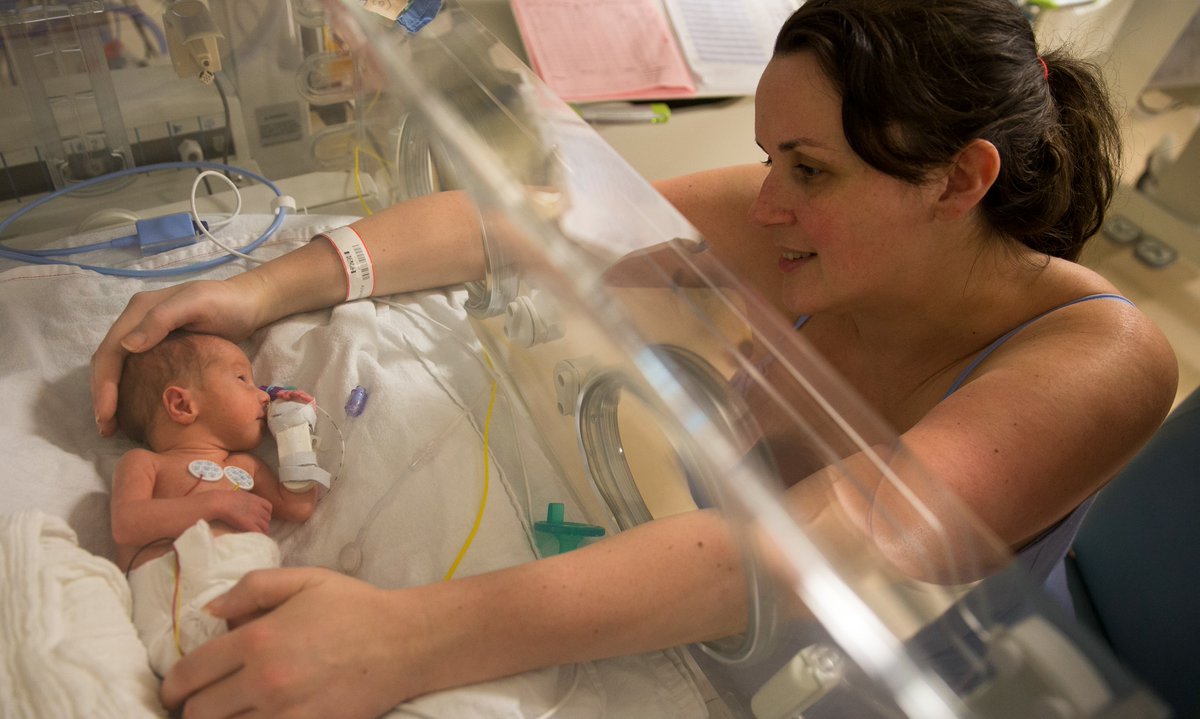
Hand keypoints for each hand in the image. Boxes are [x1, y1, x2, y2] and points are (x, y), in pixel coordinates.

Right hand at [91, 277, 267, 436]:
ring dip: (112, 395)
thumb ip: (162, 319)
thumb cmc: (225, 303)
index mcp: (139, 310)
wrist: (247, 304)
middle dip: (102, 394)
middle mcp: (136, 322)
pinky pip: (135, 370)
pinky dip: (128, 390)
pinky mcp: (159, 347)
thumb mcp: (197, 304)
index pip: (111, 349)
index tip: (106, 413)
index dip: (104, 383)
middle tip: (107, 427)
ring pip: (118, 367)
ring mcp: (147, 335)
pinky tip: (132, 411)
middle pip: (108, 361)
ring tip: (113, 425)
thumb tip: (127, 346)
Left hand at [162, 568, 414, 718]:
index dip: (171, 687)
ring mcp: (285, 712)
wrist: (405, 643)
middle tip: (195, 706)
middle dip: (190, 710)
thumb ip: (252, 588)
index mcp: (258, 638)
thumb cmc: (355, 607)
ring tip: (224, 715)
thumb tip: (210, 611)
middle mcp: (264, 680)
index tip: (172, 691)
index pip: (190, 672)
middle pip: (200, 712)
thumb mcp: (304, 580)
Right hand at [216, 490, 273, 533]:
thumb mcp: (243, 495)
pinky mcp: (249, 525)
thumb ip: (249, 500)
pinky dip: (259, 535)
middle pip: (268, 518)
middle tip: (257, 526)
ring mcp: (255, 517)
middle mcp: (259, 509)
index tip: (261, 516)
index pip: (269, 508)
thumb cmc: (228, 497)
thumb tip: (249, 502)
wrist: (221, 502)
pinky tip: (255, 536)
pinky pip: (259, 532)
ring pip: (265, 526)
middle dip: (263, 522)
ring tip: (257, 533)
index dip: (266, 513)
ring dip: (262, 530)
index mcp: (258, 500)